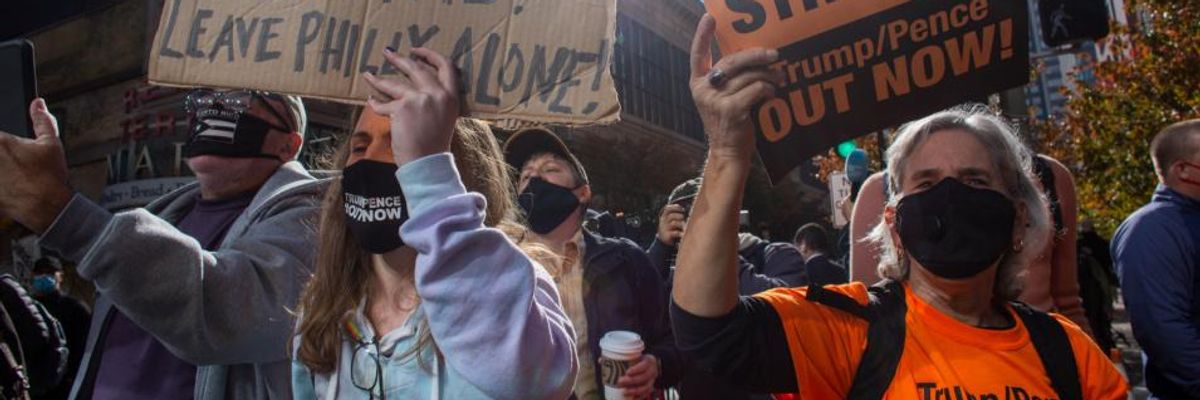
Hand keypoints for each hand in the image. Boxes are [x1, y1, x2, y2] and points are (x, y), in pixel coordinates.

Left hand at [0, 99, 72, 233]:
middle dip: (1, 160)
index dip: (2, 145)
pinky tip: (6, 188)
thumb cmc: (49, 177)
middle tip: (11, 167)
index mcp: (0, 141)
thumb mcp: (51, 144)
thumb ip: (43, 121)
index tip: (10, 153)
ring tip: (9, 177)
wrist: (46, 207)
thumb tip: (38, 104)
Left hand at [363, 47, 462, 165]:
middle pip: (416, 68)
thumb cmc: (434, 145)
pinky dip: (375, 103)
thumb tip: (416, 87)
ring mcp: (420, 98)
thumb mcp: (444, 118)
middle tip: (388, 53)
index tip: (417, 51)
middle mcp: (437, 94)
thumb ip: (435, 101)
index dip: (430, 55)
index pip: (446, 66)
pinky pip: (384, 102)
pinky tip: (371, 101)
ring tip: (368, 75)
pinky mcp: (402, 107)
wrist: (427, 163)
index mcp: (451, 97)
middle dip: (399, 59)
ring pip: (394, 83)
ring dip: (378, 78)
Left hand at [616, 355, 658, 398]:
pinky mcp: (649, 388)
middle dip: (632, 381)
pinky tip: (631, 398)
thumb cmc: (633, 360)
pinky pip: (646, 394)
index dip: (637, 369)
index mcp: (649, 360)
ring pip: (646, 387)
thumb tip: (601, 360)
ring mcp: (652, 381)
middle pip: (645, 377)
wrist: (641, 366)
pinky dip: (639, 397)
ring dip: (635, 391)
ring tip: (624, 392)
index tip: (627, 372)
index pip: (645, 364)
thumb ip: (618, 357)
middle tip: (620, 381)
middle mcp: (653, 371)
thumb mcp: (630, 356)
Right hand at [657, 204, 685, 246]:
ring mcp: (665, 228)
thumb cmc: (670, 227)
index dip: (675, 207)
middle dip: (679, 216)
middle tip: (683, 218)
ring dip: (681, 224)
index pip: (667, 209)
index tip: (682, 209)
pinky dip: (681, 232)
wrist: (664, 239)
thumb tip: (686, 210)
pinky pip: (675, 232)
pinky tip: (684, 233)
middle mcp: (663, 222)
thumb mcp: (670, 220)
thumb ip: (676, 214)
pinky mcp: (667, 235)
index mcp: (664, 216)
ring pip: (674, 223)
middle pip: (671, 216)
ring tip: (685, 226)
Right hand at [690, 15, 783, 160]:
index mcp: (697, 82)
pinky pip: (756, 89)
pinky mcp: (731, 110)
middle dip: (756, 55)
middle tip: (775, 55)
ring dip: (769, 75)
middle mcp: (703, 89)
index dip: (703, 35)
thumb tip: (756, 57)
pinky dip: (768, 89)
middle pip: (732, 61)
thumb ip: (728, 79)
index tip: (709, 17)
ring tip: (780, 78)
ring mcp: (715, 100)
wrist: (727, 152)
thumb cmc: (728, 122)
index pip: (697, 54)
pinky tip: (773, 94)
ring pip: (749, 76)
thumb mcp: (720, 97)